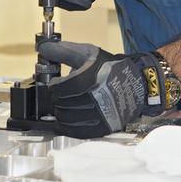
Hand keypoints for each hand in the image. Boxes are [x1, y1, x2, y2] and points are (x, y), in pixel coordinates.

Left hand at [37, 39, 180, 137]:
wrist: (138, 84)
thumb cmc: (111, 68)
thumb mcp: (88, 53)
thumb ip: (63, 51)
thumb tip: (42, 49)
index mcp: (89, 79)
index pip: (58, 89)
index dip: (53, 86)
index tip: (56, 84)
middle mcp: (93, 100)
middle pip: (60, 105)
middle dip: (55, 99)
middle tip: (59, 95)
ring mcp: (98, 116)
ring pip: (66, 120)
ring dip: (60, 113)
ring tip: (63, 106)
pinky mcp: (102, 128)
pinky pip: (77, 132)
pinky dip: (67, 128)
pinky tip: (65, 121)